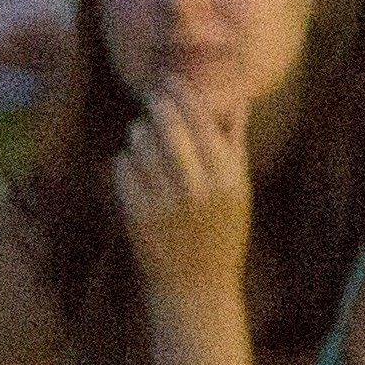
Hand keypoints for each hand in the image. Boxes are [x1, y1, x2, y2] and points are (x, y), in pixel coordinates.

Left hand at [113, 79, 252, 305]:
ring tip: (142, 130)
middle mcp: (199, 186)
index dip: (186, 96)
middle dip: (159, 106)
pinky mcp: (137, 212)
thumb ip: (236, 144)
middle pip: (171, 128)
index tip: (173, 80)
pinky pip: (123, 169)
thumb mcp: (240, 190)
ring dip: (140, 133)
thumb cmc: (223, 233)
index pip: (205, 122)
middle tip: (153, 95)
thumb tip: (238, 102)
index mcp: (229, 178)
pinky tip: (133, 162)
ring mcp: (165, 200)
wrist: (197, 284)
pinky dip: (125, 160)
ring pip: (143, 145)